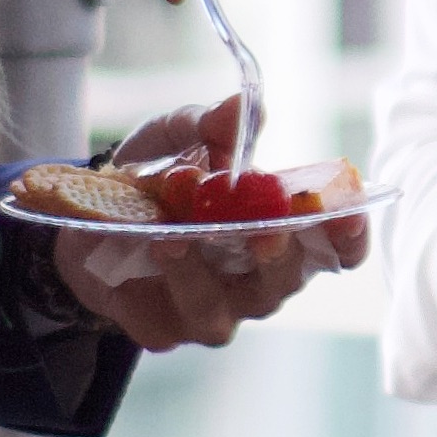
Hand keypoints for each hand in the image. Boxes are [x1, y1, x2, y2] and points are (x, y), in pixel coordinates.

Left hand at [50, 101, 372, 350]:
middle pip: (285, 281)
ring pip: (220, 309)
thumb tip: (241, 107)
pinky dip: (152, 286)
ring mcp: (212, 310)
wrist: (87, 217)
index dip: (348, 236)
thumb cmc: (158, 178)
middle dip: (278, 256)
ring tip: (172, 239)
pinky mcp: (162, 329)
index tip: (348, 215)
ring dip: (197, 273)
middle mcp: (256, 280)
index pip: (335, 248)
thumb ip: (211, 124)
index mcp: (279, 232)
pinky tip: (143, 254)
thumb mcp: (178, 137)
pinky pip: (165, 320)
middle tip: (266, 232)